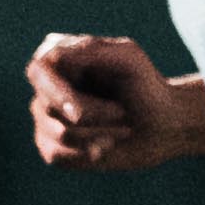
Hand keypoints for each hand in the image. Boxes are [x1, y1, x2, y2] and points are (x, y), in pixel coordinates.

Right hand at [27, 32, 190, 169]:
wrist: (164, 125)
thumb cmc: (147, 86)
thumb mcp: (129, 57)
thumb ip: (92, 49)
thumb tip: (52, 55)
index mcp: (57, 56)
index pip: (39, 71)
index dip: (59, 94)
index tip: (83, 112)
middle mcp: (45, 86)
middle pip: (50, 107)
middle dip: (93, 116)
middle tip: (122, 114)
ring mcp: (44, 116)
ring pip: (59, 133)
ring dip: (101, 133)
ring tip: (123, 128)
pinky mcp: (51, 145)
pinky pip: (56, 155)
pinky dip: (89, 153)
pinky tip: (107, 146)